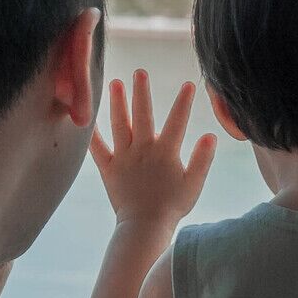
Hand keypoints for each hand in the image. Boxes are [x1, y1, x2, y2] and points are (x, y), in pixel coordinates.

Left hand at [92, 71, 217, 230]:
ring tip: (114, 84)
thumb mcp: (194, 183)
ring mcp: (124, 158)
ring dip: (117, 103)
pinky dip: (92, 136)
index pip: (177, 121)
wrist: (145, 226)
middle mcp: (143, 149)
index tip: (188, 84)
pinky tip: (87, 121)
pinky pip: (98, 150)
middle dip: (141, 92)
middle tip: (139, 72)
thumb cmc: (173, 206)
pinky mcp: (109, 169)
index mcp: (165, 152)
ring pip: (119, 125)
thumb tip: (210, 135)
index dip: (183, 102)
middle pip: (142, 115)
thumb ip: (202, 158)